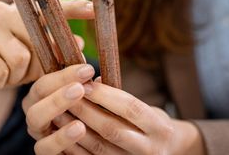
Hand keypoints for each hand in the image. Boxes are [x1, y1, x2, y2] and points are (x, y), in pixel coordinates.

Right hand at [0, 0, 93, 105]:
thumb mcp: (24, 62)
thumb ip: (48, 52)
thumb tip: (78, 44)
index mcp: (15, 11)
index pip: (48, 7)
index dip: (72, 8)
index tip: (94, 9)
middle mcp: (0, 10)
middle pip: (37, 38)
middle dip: (33, 64)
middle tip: (17, 72)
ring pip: (20, 57)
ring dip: (13, 76)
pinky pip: (0, 70)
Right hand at [23, 64, 126, 154]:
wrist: (89, 147)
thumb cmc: (87, 112)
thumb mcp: (85, 88)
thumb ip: (80, 70)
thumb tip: (80, 42)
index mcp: (44, 89)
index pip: (47, 73)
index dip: (65, 71)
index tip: (88, 68)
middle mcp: (35, 107)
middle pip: (38, 91)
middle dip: (59, 83)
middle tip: (81, 82)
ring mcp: (37, 130)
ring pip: (36, 116)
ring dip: (56, 105)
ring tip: (79, 98)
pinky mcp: (44, 152)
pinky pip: (45, 148)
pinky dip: (60, 139)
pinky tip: (79, 129)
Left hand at [23, 66, 203, 154]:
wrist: (170, 151)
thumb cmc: (152, 123)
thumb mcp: (146, 108)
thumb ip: (121, 97)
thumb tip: (90, 81)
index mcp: (159, 127)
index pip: (131, 108)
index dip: (106, 95)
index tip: (85, 83)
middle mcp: (149, 149)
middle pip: (112, 129)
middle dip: (86, 111)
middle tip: (66, 96)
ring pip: (99, 147)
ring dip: (75, 129)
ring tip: (59, 112)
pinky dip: (75, 147)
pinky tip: (62, 133)